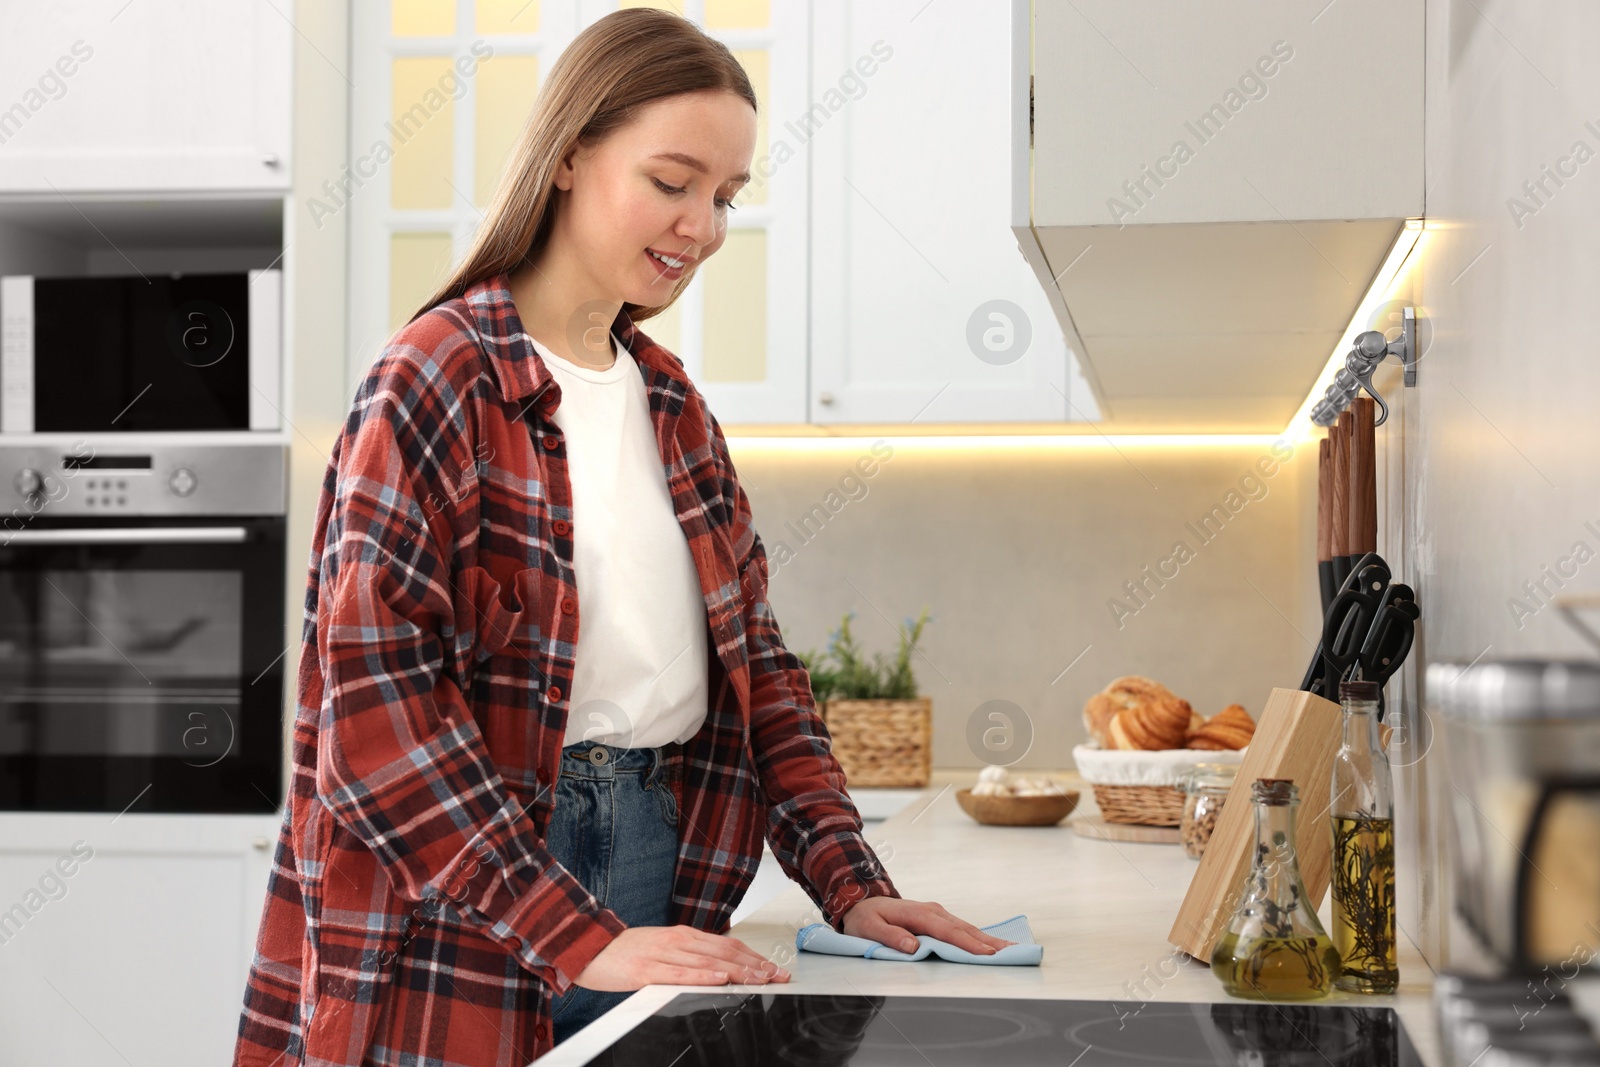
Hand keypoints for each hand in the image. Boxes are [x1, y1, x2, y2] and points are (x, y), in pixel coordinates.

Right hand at [572, 925, 791, 991]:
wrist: (587, 947)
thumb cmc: (626, 952)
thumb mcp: (663, 948)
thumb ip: (690, 955)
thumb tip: (721, 966)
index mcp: (684, 935)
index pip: (729, 944)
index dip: (755, 956)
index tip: (775, 969)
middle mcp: (678, 940)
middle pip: (726, 951)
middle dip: (756, 965)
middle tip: (779, 977)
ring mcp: (663, 954)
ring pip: (709, 961)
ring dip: (739, 971)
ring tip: (761, 979)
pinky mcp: (646, 970)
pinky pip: (680, 973)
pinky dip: (704, 975)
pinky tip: (721, 978)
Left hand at [840, 897, 1015, 954]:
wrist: (861, 901)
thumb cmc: (865, 919)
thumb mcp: (869, 929)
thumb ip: (890, 937)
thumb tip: (913, 946)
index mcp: (918, 914)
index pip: (947, 932)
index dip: (968, 944)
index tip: (988, 954)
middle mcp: (932, 911)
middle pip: (964, 928)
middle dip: (988, 941)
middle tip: (1012, 952)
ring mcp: (936, 913)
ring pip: (965, 927)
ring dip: (987, 939)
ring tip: (1010, 949)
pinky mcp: (937, 918)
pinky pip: (960, 928)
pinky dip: (977, 936)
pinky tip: (989, 943)